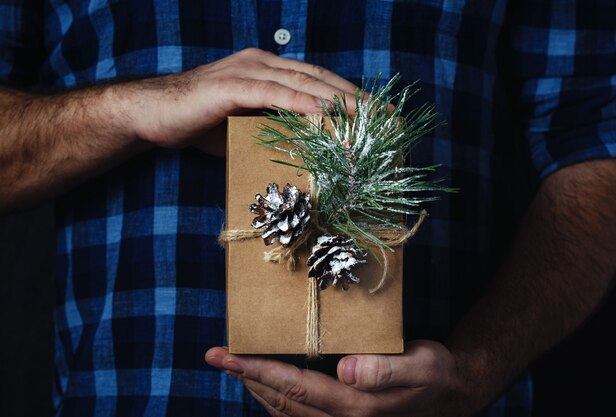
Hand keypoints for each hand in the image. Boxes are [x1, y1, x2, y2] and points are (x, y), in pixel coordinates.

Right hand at [124, 48, 357, 153]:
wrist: (152, 114)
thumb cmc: (197, 122)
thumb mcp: (243, 126)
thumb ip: (271, 128)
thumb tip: (300, 147)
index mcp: (267, 70)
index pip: (317, 81)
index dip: (348, 95)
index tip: (375, 113)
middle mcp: (262, 63)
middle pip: (319, 78)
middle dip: (355, 97)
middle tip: (385, 115)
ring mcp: (247, 71)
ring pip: (303, 83)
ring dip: (337, 100)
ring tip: (366, 116)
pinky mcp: (232, 85)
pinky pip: (273, 93)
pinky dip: (301, 103)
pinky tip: (323, 113)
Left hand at [205, 340, 479, 416]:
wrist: (451, 395)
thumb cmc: (435, 373)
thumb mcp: (421, 364)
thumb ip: (385, 369)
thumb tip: (344, 369)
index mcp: (355, 407)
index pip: (293, 387)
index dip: (257, 370)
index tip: (227, 356)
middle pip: (281, 402)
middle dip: (246, 378)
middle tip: (218, 357)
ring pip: (285, 413)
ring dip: (257, 390)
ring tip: (235, 367)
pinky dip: (276, 401)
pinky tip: (268, 387)